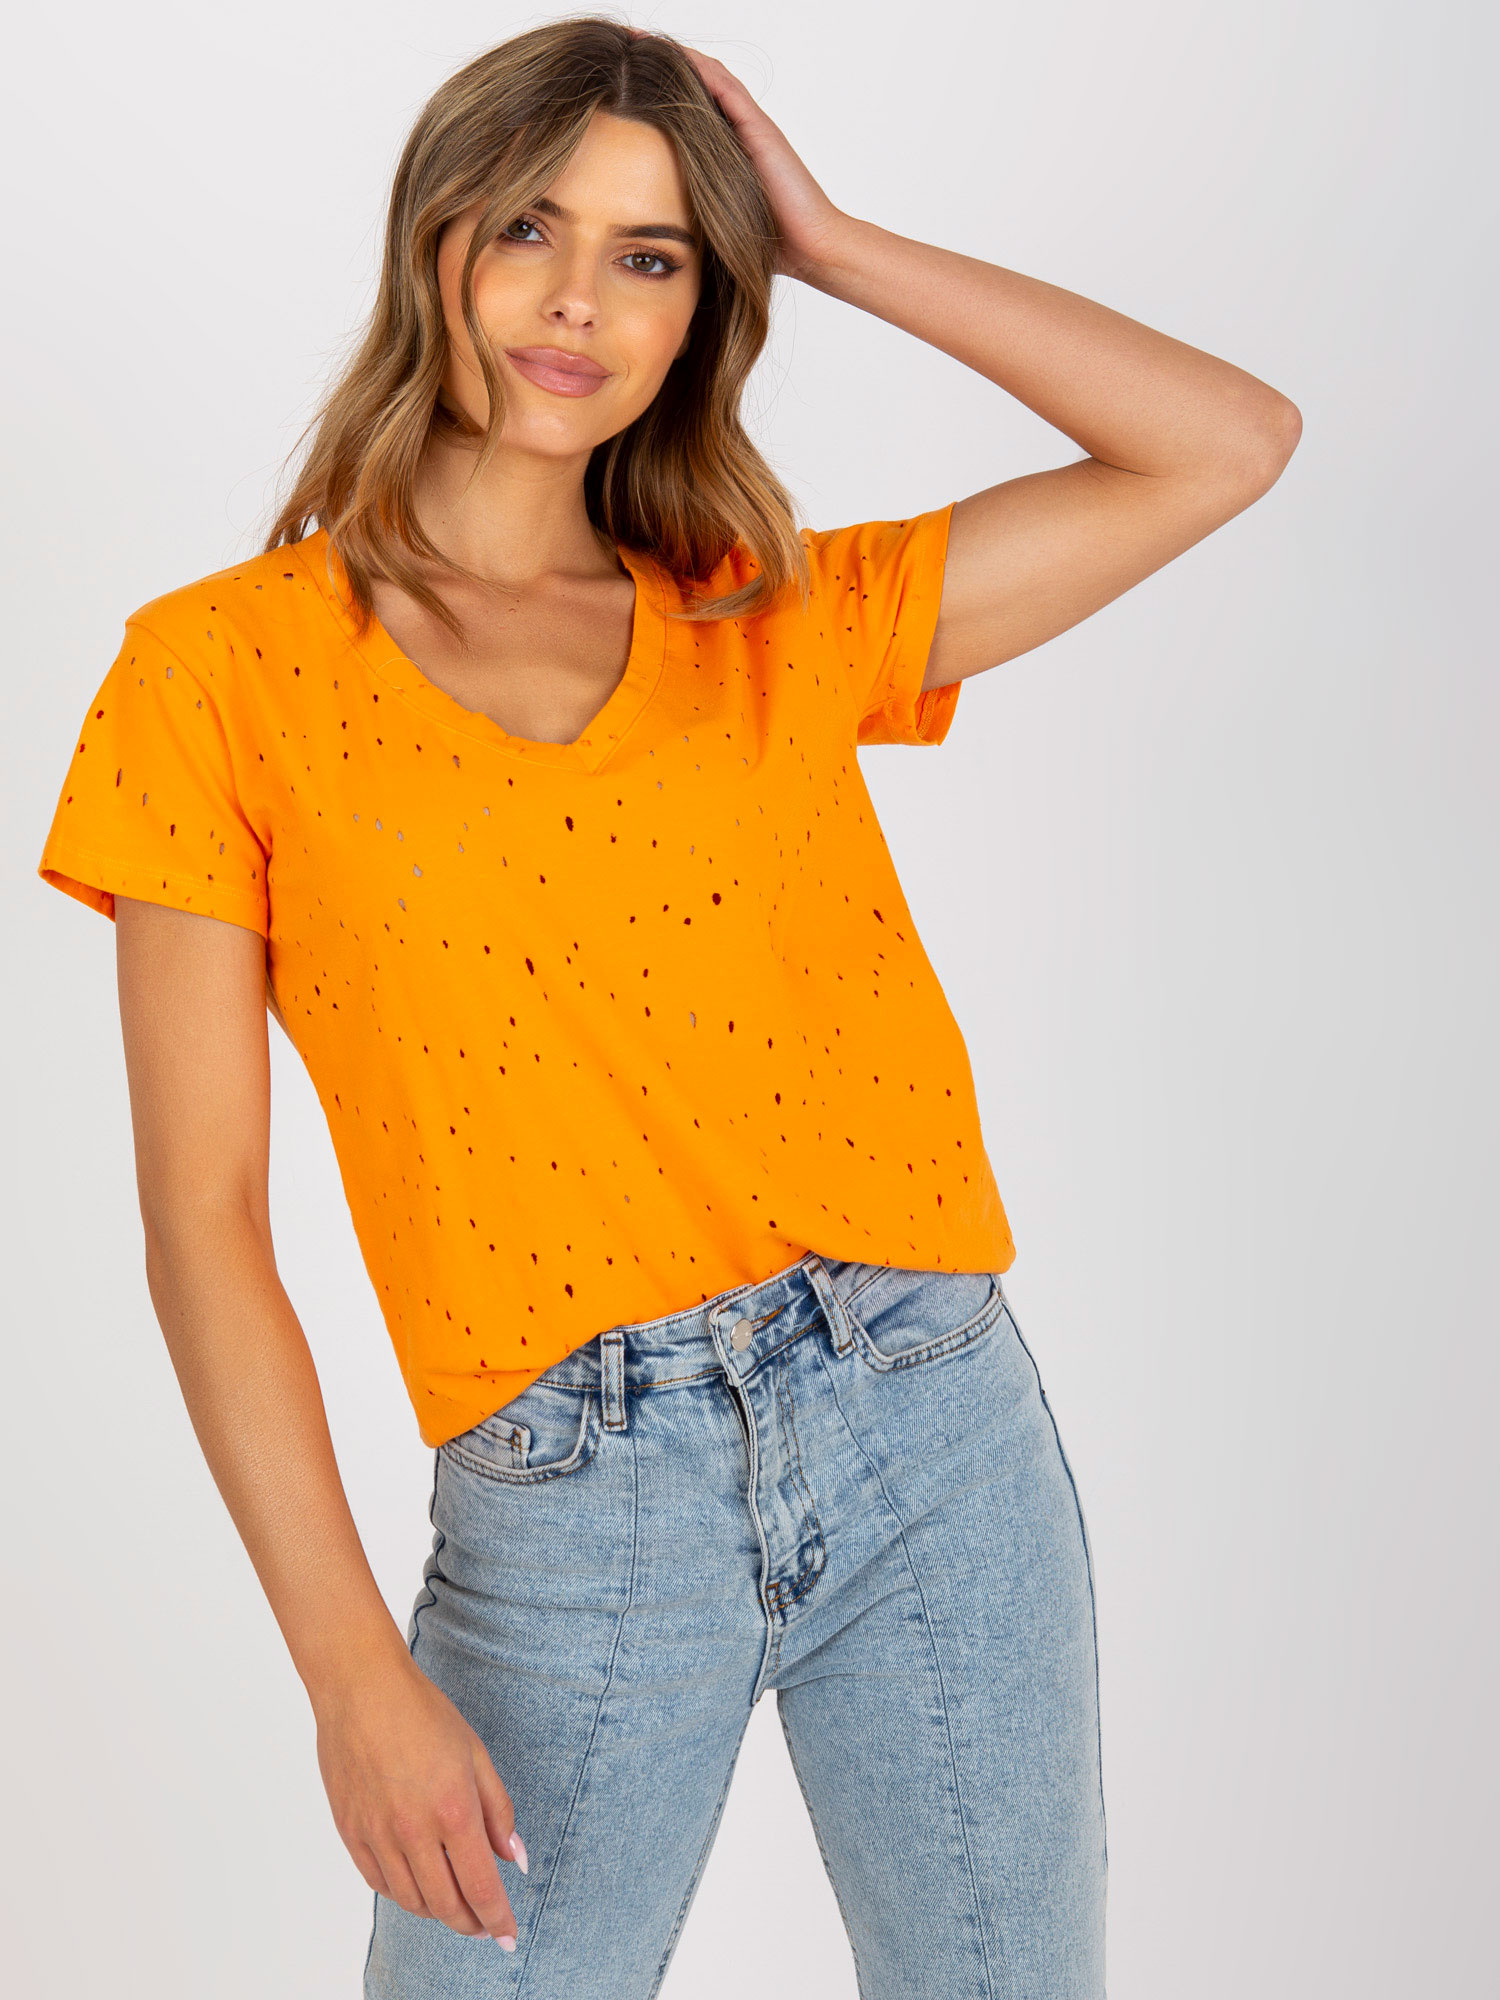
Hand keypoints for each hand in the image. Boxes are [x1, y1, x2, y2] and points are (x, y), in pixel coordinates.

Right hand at [313, 1652, 527, 1948]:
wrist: (361, 1690)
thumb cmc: (423, 1713)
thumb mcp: (475, 1754)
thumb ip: (498, 1811)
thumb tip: (513, 1858)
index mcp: (453, 1810)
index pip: (480, 1887)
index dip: (497, 1919)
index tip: (508, 1936)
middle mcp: (414, 1832)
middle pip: (446, 1904)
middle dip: (470, 1923)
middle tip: (484, 1926)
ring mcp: (377, 1836)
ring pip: (411, 1900)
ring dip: (438, 1911)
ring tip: (454, 1905)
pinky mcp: (350, 1832)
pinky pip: (379, 1883)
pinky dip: (403, 1893)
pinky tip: (418, 1885)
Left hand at [626, 28, 851, 281]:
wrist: (812, 246)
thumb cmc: (770, 245)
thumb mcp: (718, 225)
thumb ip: (694, 213)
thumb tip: (653, 232)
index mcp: (726, 151)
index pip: (688, 109)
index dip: (656, 92)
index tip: (618, 83)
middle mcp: (738, 131)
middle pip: (695, 84)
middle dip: (660, 64)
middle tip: (623, 45)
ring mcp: (751, 126)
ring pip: (709, 77)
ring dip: (675, 57)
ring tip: (640, 39)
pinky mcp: (759, 128)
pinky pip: (726, 88)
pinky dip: (699, 69)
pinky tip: (672, 55)